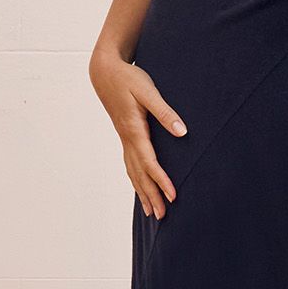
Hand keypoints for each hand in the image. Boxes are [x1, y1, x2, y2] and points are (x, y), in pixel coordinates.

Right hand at [89, 51, 185, 219]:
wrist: (105, 71)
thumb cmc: (128, 79)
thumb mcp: (148, 92)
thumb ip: (165, 112)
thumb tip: (182, 133)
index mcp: (134, 130)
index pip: (150, 162)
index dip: (161, 181)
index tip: (172, 197)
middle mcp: (127, 139)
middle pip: (140, 174)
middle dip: (151, 196)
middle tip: (162, 217)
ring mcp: (124, 139)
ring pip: (133, 172)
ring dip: (143, 192)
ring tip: (152, 212)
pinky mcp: (125, 135)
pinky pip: (130, 164)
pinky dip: (136, 179)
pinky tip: (140, 187)